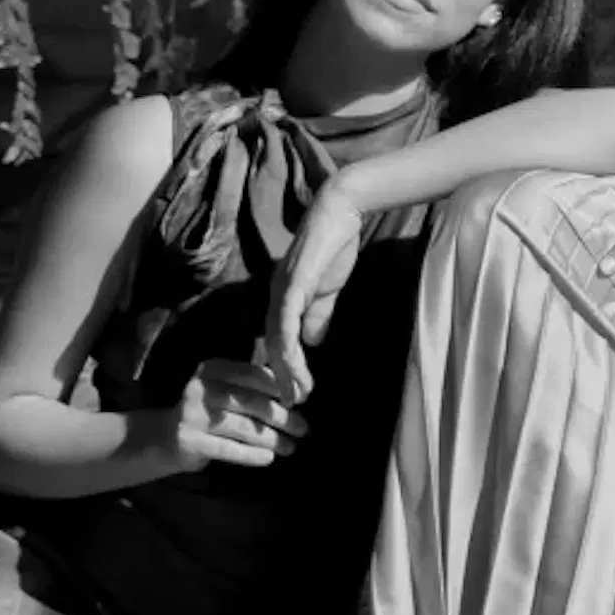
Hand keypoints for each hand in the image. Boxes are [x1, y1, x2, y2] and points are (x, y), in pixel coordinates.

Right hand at [160, 356, 304, 475]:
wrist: (166, 438)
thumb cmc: (209, 411)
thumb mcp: (226, 389)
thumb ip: (254, 384)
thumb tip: (299, 389)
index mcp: (213, 369)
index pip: (253, 374)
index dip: (280, 387)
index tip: (303, 400)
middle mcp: (201, 389)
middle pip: (251, 402)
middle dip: (282, 417)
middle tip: (303, 428)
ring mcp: (193, 415)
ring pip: (243, 428)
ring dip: (271, 439)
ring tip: (290, 447)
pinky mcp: (190, 441)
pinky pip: (229, 449)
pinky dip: (252, 455)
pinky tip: (269, 458)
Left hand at [265, 181, 366, 394]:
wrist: (341, 211)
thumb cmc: (335, 244)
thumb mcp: (327, 289)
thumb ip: (317, 314)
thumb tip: (312, 342)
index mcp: (282, 296)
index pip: (278, 338)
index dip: (284, 366)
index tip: (294, 391)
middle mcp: (274, 295)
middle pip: (272, 344)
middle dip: (283, 376)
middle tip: (292, 403)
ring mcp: (281, 290)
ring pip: (277, 339)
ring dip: (287, 370)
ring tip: (298, 393)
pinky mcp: (292, 285)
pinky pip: (286, 324)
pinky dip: (290, 348)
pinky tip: (297, 368)